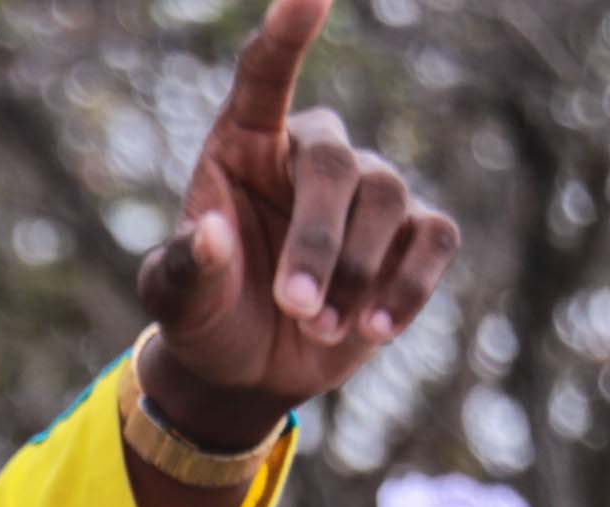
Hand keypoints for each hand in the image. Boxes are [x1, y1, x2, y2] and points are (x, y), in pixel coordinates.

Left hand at [137, 0, 459, 447]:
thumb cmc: (205, 314)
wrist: (245, 370)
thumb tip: (210, 234)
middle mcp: (311, 153)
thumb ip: (186, 267)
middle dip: (318, 243)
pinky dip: (407, 286)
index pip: (265, 76)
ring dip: (355, 274)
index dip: (286, 34)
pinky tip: (374, 329)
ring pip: (387, 200)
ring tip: (316, 328)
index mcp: (242, 145)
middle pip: (335, 165)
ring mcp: (368, 189)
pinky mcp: (411, 235)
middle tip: (294, 306)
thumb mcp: (176, 300)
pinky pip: (433, 238)